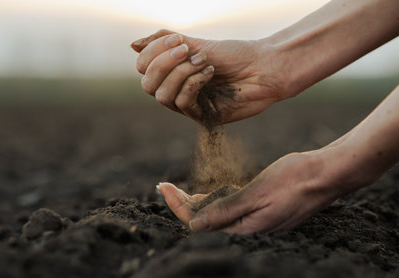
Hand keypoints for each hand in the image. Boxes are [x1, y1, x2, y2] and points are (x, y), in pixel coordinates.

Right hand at [131, 29, 288, 125]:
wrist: (265, 68)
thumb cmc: (236, 55)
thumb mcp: (198, 44)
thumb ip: (166, 44)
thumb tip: (133, 46)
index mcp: (175, 74)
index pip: (144, 68)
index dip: (153, 54)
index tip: (176, 39)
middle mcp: (179, 91)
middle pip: (148, 85)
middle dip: (163, 64)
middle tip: (186, 49)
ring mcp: (191, 105)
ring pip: (162, 96)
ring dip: (180, 74)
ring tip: (202, 61)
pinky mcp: (203, 116)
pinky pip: (183, 103)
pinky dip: (193, 83)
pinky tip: (209, 72)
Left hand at [157, 150, 355, 233]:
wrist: (326, 174)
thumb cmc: (294, 180)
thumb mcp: (256, 194)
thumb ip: (225, 211)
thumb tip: (195, 226)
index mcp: (246, 226)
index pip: (202, 222)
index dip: (179, 206)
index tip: (162, 188)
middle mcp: (249, 226)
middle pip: (207, 219)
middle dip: (184, 204)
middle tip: (164, 186)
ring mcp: (257, 218)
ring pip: (219, 213)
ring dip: (199, 202)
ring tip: (179, 190)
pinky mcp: (264, 208)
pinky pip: (233, 208)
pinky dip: (217, 199)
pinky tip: (209, 193)